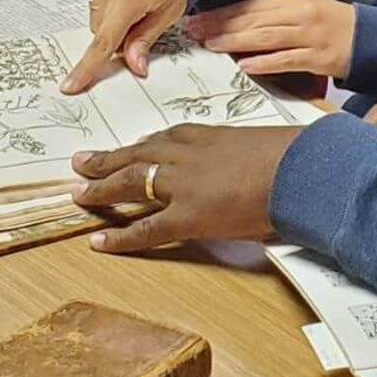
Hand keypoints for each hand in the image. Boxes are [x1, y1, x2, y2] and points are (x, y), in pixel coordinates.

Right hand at [60, 0, 190, 93]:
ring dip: (114, 23)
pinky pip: (100, 1)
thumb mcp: (168, 14)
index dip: (87, 67)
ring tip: (140, 10)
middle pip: (100, 31)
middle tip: (141, 30)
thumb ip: (145, 40)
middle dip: (116, 40)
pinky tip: (133, 0)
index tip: (71, 84)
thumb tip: (133, 66)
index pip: (104, 41)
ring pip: (98, 17)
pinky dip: (113, 9)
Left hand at [69, 124, 303, 252]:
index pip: (159, 140)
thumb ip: (238, 155)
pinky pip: (143, 228)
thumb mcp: (254, 145)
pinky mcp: (185, 216)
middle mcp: (182, 154)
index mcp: (201, 135)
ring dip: (100, 189)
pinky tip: (98, 241)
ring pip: (128, 183)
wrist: (297, 169)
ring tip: (79, 195)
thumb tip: (243, 167)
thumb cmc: (287, 156)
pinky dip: (119, 236)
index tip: (125, 151)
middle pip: (134, 156)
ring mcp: (180, 184)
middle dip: (106, 160)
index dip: (138, 148)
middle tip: (82, 164)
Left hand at [184, 0, 355, 77]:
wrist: (370, 37)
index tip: (198, 19)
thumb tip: (236, 24)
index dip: (222, 13)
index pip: (250, 5)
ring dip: (237, 41)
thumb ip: (272, 16)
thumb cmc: (330, 25)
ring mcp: (309, 34)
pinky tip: (247, 65)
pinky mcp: (318, 56)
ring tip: (213, 45)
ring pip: (267, 36)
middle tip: (195, 32)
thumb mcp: (301, 11)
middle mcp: (299, 12)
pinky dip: (266, 62)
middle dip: (222, 25)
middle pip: (254, 19)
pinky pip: (288, 59)